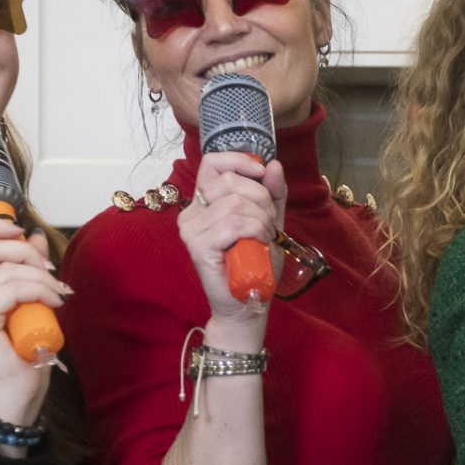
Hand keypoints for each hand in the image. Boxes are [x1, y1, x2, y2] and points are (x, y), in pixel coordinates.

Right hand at [0, 217, 68, 427]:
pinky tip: (54, 303)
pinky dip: (39, 289)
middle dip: (27, 252)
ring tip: (58, 294)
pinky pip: (12, 287)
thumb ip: (28, 269)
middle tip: (51, 272)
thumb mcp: (30, 302)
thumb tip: (34, 235)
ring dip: (41, 275)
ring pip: (5, 267)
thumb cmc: (22, 355)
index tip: (25, 234)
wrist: (15, 395)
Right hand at [178, 152, 287, 331]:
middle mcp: (191, 212)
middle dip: (260, 198)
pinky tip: (258, 245)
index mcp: (203, 201)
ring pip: (235, 203)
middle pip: (229, 181)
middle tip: (268, 223)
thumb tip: (273, 165)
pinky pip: (233, 224)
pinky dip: (255, 231)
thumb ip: (272, 193)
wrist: (248, 302)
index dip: (240, 161)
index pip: (212, 162)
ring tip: (264, 238)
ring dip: (261, 220)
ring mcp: (191, 229)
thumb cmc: (255, 262)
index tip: (261, 174)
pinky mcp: (198, 246)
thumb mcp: (269, 220)